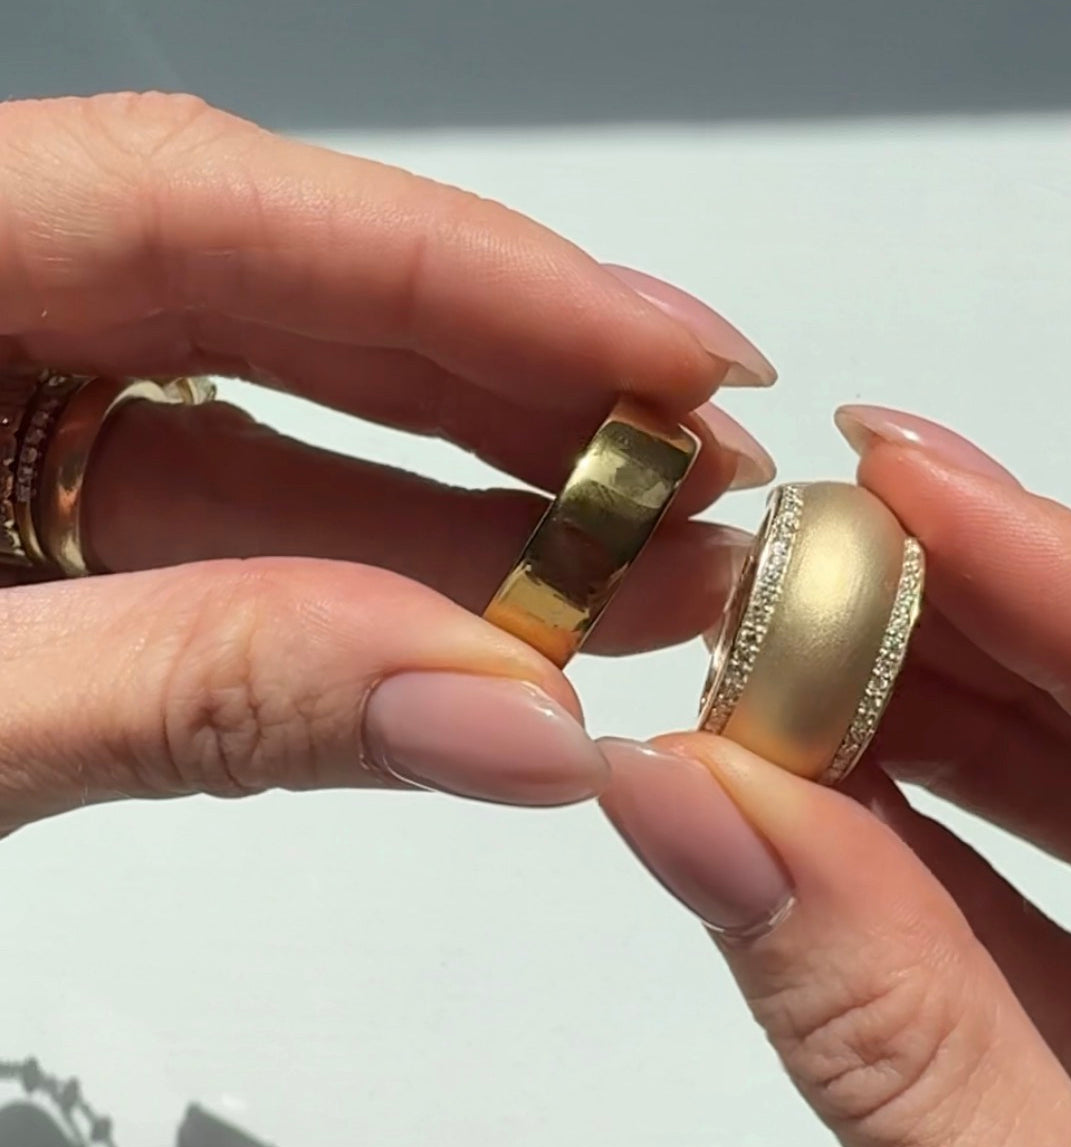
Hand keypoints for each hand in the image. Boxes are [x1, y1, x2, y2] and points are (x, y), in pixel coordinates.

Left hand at [0, 91, 775, 826]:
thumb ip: (202, 692)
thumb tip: (504, 715)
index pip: (211, 204)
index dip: (467, 275)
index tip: (667, 356)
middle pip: (286, 300)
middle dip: (518, 386)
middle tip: (700, 466)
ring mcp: (8, 425)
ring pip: (285, 430)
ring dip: (480, 508)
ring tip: (652, 564)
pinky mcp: (47, 527)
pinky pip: (238, 531)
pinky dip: (380, 585)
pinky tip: (517, 627)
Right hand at [599, 407, 1070, 1146]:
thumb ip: (880, 1030)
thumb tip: (683, 805)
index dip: (1049, 572)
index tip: (892, 464)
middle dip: (957, 640)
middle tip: (795, 566)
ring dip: (922, 745)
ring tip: (772, 677)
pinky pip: (1054, 934)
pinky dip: (923, 872)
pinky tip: (807, 813)